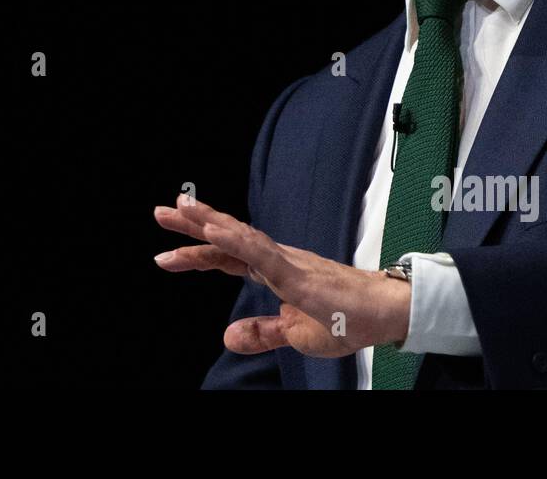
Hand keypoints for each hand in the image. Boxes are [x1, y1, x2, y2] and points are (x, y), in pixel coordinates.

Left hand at [153, 193, 410, 356]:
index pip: (229, 257)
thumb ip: (263, 332)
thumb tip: (228, 336)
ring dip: (209, 223)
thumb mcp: (295, 334)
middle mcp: (277, 259)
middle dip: (193, 225)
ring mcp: (287, 262)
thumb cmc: (347, 318)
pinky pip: (261, 253)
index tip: (167, 253)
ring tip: (181, 209)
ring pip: (241, 236)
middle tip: (161, 212)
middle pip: (228, 238)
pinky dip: (235, 240)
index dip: (198, 253)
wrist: (386, 315)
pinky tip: (214, 232)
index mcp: (275, 271)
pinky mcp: (298, 273)